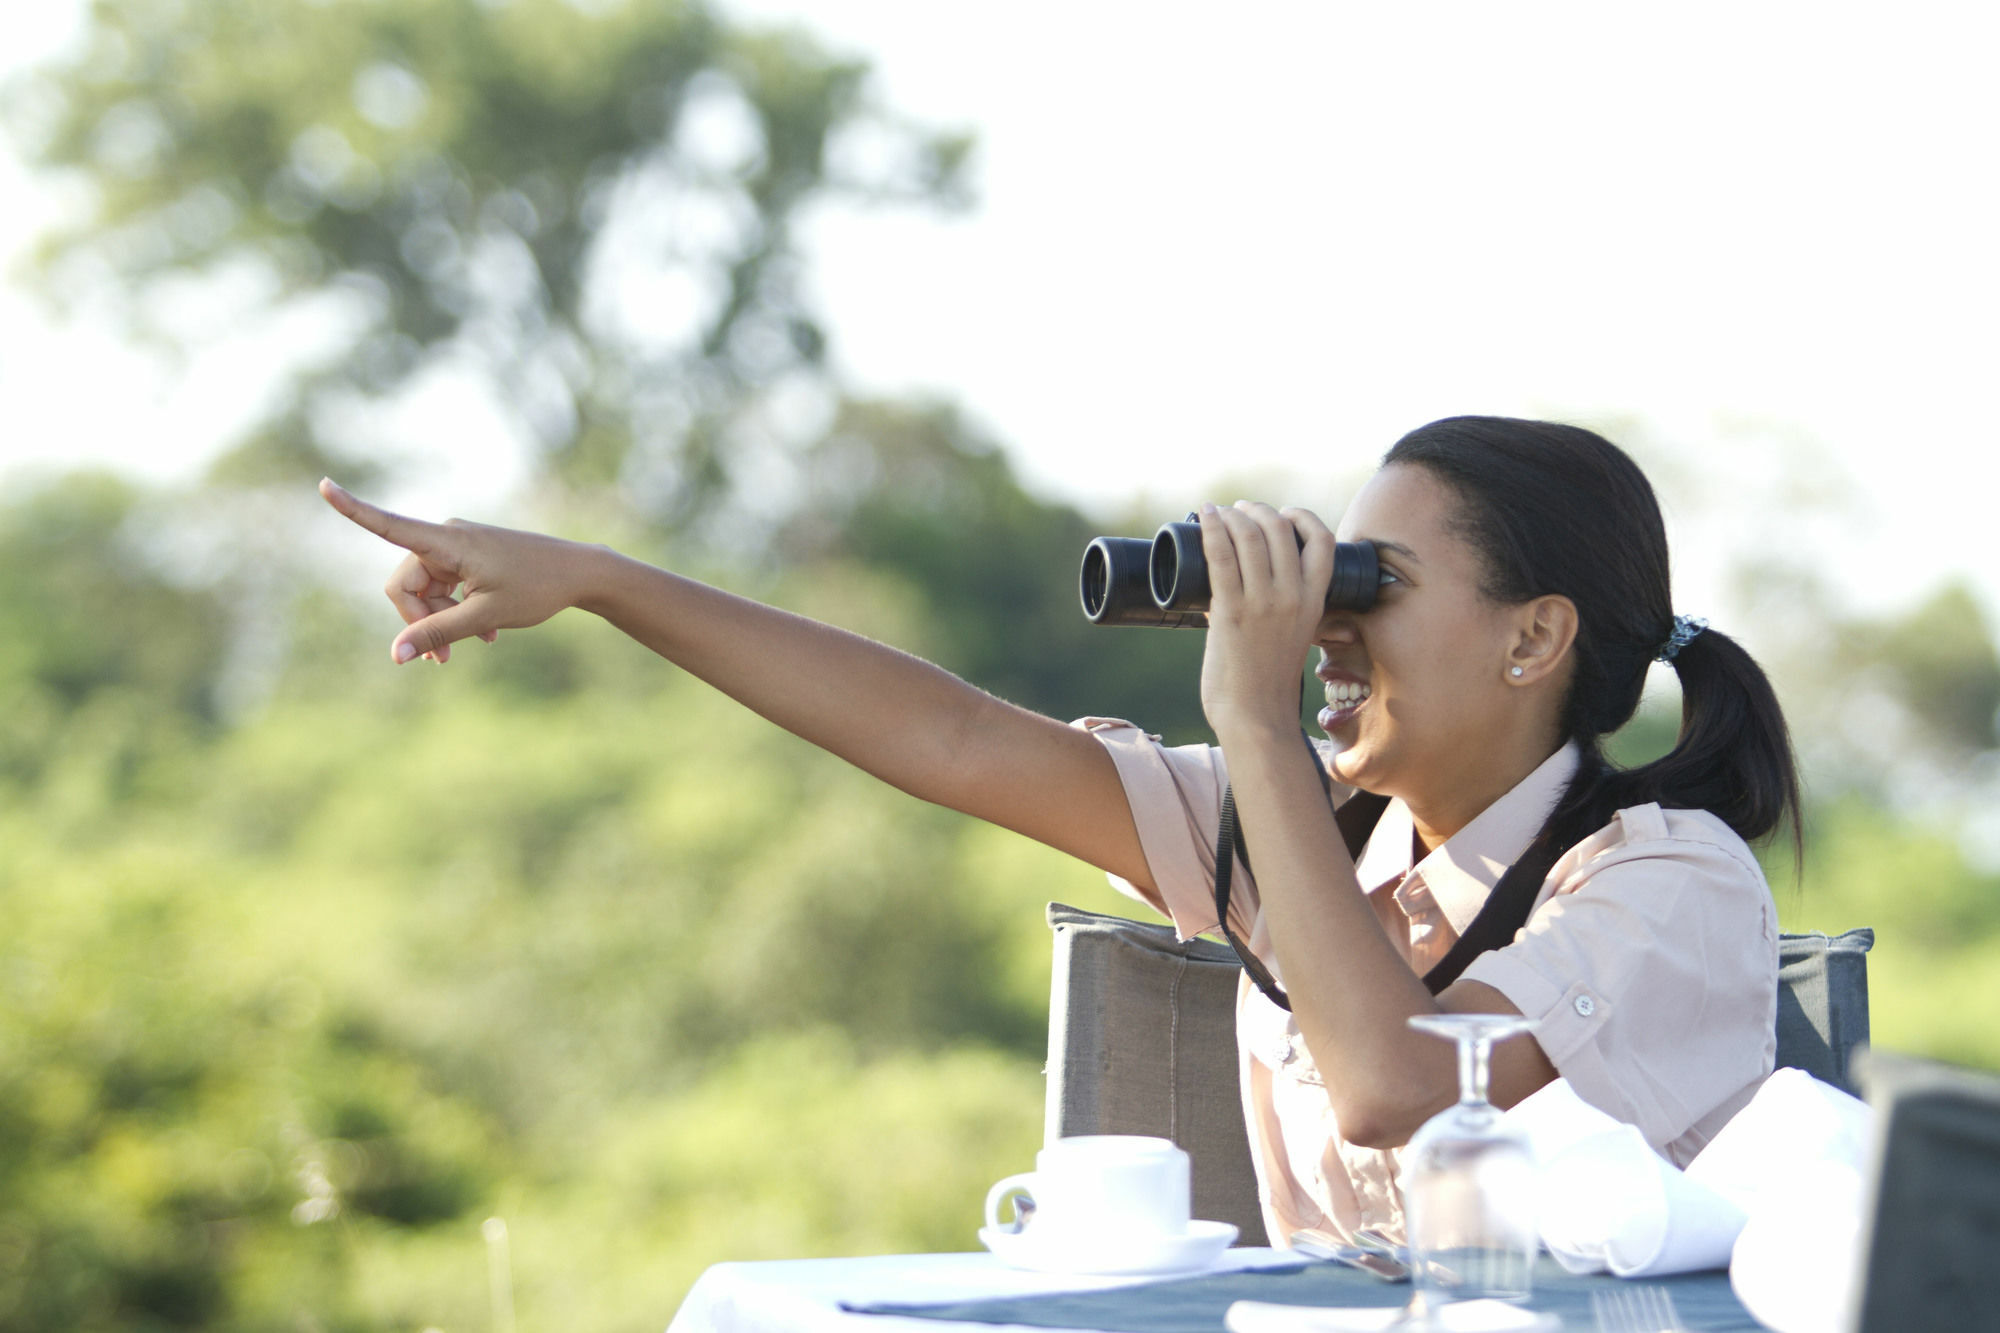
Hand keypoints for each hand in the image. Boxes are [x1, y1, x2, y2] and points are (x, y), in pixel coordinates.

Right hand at [318, 479, 596, 663]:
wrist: (580, 573)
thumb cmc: (537, 590)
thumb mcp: (486, 617)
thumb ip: (438, 633)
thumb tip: (395, 656)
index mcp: (448, 542)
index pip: (389, 525)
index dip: (353, 509)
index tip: (323, 485)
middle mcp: (447, 537)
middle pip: (406, 584)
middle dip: (421, 620)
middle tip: (447, 660)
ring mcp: (458, 546)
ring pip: (427, 590)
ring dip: (443, 620)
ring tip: (478, 644)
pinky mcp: (470, 556)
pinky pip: (446, 586)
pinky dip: (458, 610)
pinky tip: (487, 633)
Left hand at [1196, 501, 1336, 737]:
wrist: (1256, 718)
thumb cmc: (1267, 684)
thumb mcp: (1292, 637)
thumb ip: (1279, 611)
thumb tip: (1241, 587)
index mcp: (1315, 602)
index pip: (1323, 541)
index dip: (1304, 517)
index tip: (1284, 514)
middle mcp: (1293, 597)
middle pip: (1281, 529)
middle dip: (1258, 511)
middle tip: (1240, 510)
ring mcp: (1263, 603)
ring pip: (1251, 536)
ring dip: (1233, 515)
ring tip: (1220, 512)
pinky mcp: (1231, 611)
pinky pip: (1222, 557)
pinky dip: (1212, 529)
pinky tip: (1205, 516)